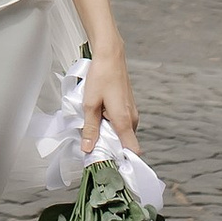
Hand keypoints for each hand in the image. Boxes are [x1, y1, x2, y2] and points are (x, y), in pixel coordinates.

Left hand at [79, 37, 138, 163]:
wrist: (110, 56)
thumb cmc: (101, 77)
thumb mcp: (89, 104)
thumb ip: (90, 129)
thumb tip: (88, 149)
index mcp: (124, 121)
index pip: (133, 151)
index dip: (123, 161)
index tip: (109, 165)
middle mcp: (132, 119)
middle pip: (125, 144)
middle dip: (110, 147)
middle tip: (91, 147)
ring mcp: (132, 112)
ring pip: (122, 133)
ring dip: (109, 135)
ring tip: (92, 129)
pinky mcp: (128, 107)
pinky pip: (121, 124)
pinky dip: (111, 125)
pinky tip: (98, 117)